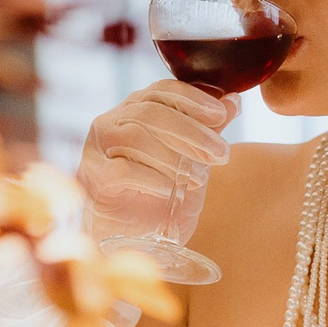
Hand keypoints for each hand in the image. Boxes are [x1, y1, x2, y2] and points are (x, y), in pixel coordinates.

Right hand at [79, 79, 237, 244]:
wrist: (135, 236)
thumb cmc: (162, 192)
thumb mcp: (192, 159)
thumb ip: (208, 129)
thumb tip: (233, 101)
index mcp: (134, 109)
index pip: (163, 90)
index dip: (193, 99)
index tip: (221, 115)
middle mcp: (111, 123)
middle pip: (151, 112)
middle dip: (192, 132)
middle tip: (221, 153)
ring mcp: (97, 150)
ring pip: (135, 138)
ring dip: (174, 157)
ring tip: (200, 178)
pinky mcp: (94, 180)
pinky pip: (121, 170)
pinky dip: (150, 178)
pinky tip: (169, 188)